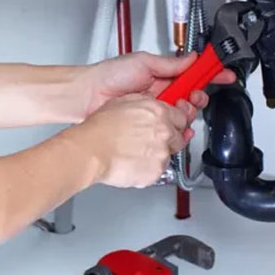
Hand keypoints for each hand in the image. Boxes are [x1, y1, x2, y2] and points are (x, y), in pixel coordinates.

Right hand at [65, 94, 193, 187]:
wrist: (91, 151)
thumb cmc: (100, 129)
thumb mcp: (123, 102)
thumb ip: (145, 104)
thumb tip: (152, 104)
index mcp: (159, 113)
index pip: (183, 116)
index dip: (176, 120)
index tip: (173, 123)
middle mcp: (165, 132)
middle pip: (180, 136)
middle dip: (169, 137)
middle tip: (150, 139)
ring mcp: (162, 154)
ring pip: (169, 154)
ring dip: (157, 153)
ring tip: (136, 151)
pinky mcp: (156, 172)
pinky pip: (158, 170)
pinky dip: (149, 167)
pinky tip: (133, 161)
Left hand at [81, 51, 235, 117]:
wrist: (88, 96)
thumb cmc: (109, 76)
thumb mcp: (143, 62)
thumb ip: (170, 63)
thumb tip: (192, 58)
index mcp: (163, 74)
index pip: (193, 74)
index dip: (210, 74)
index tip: (224, 74)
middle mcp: (162, 92)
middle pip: (193, 96)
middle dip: (199, 96)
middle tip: (193, 96)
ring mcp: (156, 109)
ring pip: (184, 114)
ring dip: (187, 111)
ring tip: (177, 108)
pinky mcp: (150, 124)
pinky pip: (171, 128)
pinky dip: (178, 128)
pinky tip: (176, 126)